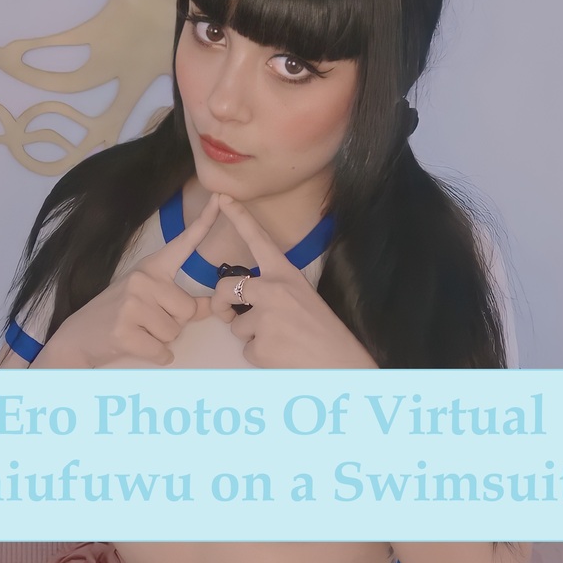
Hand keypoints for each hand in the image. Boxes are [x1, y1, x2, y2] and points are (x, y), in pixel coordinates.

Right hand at [57, 192, 222, 366]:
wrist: (77, 337)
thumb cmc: (117, 315)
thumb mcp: (146, 298)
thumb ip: (177, 299)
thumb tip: (210, 306)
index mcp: (150, 268)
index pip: (183, 244)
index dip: (205, 223)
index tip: (222, 199)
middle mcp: (142, 280)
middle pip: (187, 310)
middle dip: (174, 324)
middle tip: (146, 322)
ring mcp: (131, 304)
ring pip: (175, 333)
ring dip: (162, 340)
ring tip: (138, 331)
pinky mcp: (124, 331)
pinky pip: (162, 352)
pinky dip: (155, 356)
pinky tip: (135, 345)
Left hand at [209, 193, 377, 368]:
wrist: (341, 364)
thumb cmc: (325, 333)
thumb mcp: (304, 298)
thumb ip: (276, 291)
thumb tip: (248, 300)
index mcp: (285, 275)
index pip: (257, 240)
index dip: (238, 217)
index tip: (222, 197)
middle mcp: (272, 290)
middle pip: (224, 288)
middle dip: (221, 305)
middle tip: (231, 315)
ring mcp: (265, 318)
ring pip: (236, 326)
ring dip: (251, 336)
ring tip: (281, 341)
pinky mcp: (261, 345)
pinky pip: (246, 349)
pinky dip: (259, 356)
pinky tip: (281, 355)